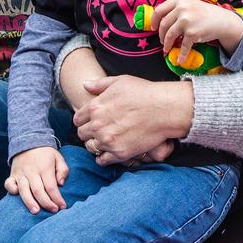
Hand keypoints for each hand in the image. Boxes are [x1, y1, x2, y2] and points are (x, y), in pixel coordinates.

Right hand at [6, 147, 68, 213]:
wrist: (28, 141)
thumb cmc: (46, 154)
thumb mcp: (58, 158)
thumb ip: (63, 170)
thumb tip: (61, 184)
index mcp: (44, 167)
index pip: (51, 186)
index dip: (57, 198)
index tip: (62, 207)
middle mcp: (31, 171)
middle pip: (38, 190)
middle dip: (46, 203)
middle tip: (53, 211)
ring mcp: (20, 173)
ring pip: (23, 190)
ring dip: (29, 202)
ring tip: (36, 212)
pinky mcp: (12, 175)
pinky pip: (9, 184)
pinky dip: (12, 190)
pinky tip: (17, 196)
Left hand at [74, 75, 192, 165]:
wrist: (164, 109)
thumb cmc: (144, 92)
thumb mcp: (120, 81)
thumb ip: (99, 84)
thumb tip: (85, 84)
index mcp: (95, 107)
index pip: (77, 119)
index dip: (84, 120)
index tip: (92, 121)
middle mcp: (97, 125)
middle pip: (81, 134)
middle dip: (89, 133)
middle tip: (100, 131)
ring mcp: (108, 140)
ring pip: (91, 148)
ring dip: (96, 145)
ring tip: (107, 141)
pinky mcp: (119, 153)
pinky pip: (102, 160)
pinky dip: (104, 158)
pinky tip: (111, 151)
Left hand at [151, 0, 242, 63]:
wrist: (222, 21)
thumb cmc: (205, 13)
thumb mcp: (190, 4)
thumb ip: (177, 8)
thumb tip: (161, 20)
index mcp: (179, 1)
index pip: (159, 10)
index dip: (154, 21)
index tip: (153, 28)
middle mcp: (181, 9)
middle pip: (163, 24)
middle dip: (161, 35)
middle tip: (162, 41)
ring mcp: (186, 21)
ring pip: (170, 35)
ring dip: (167, 44)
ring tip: (167, 49)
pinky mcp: (192, 33)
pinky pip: (183, 46)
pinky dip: (181, 55)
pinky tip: (180, 60)